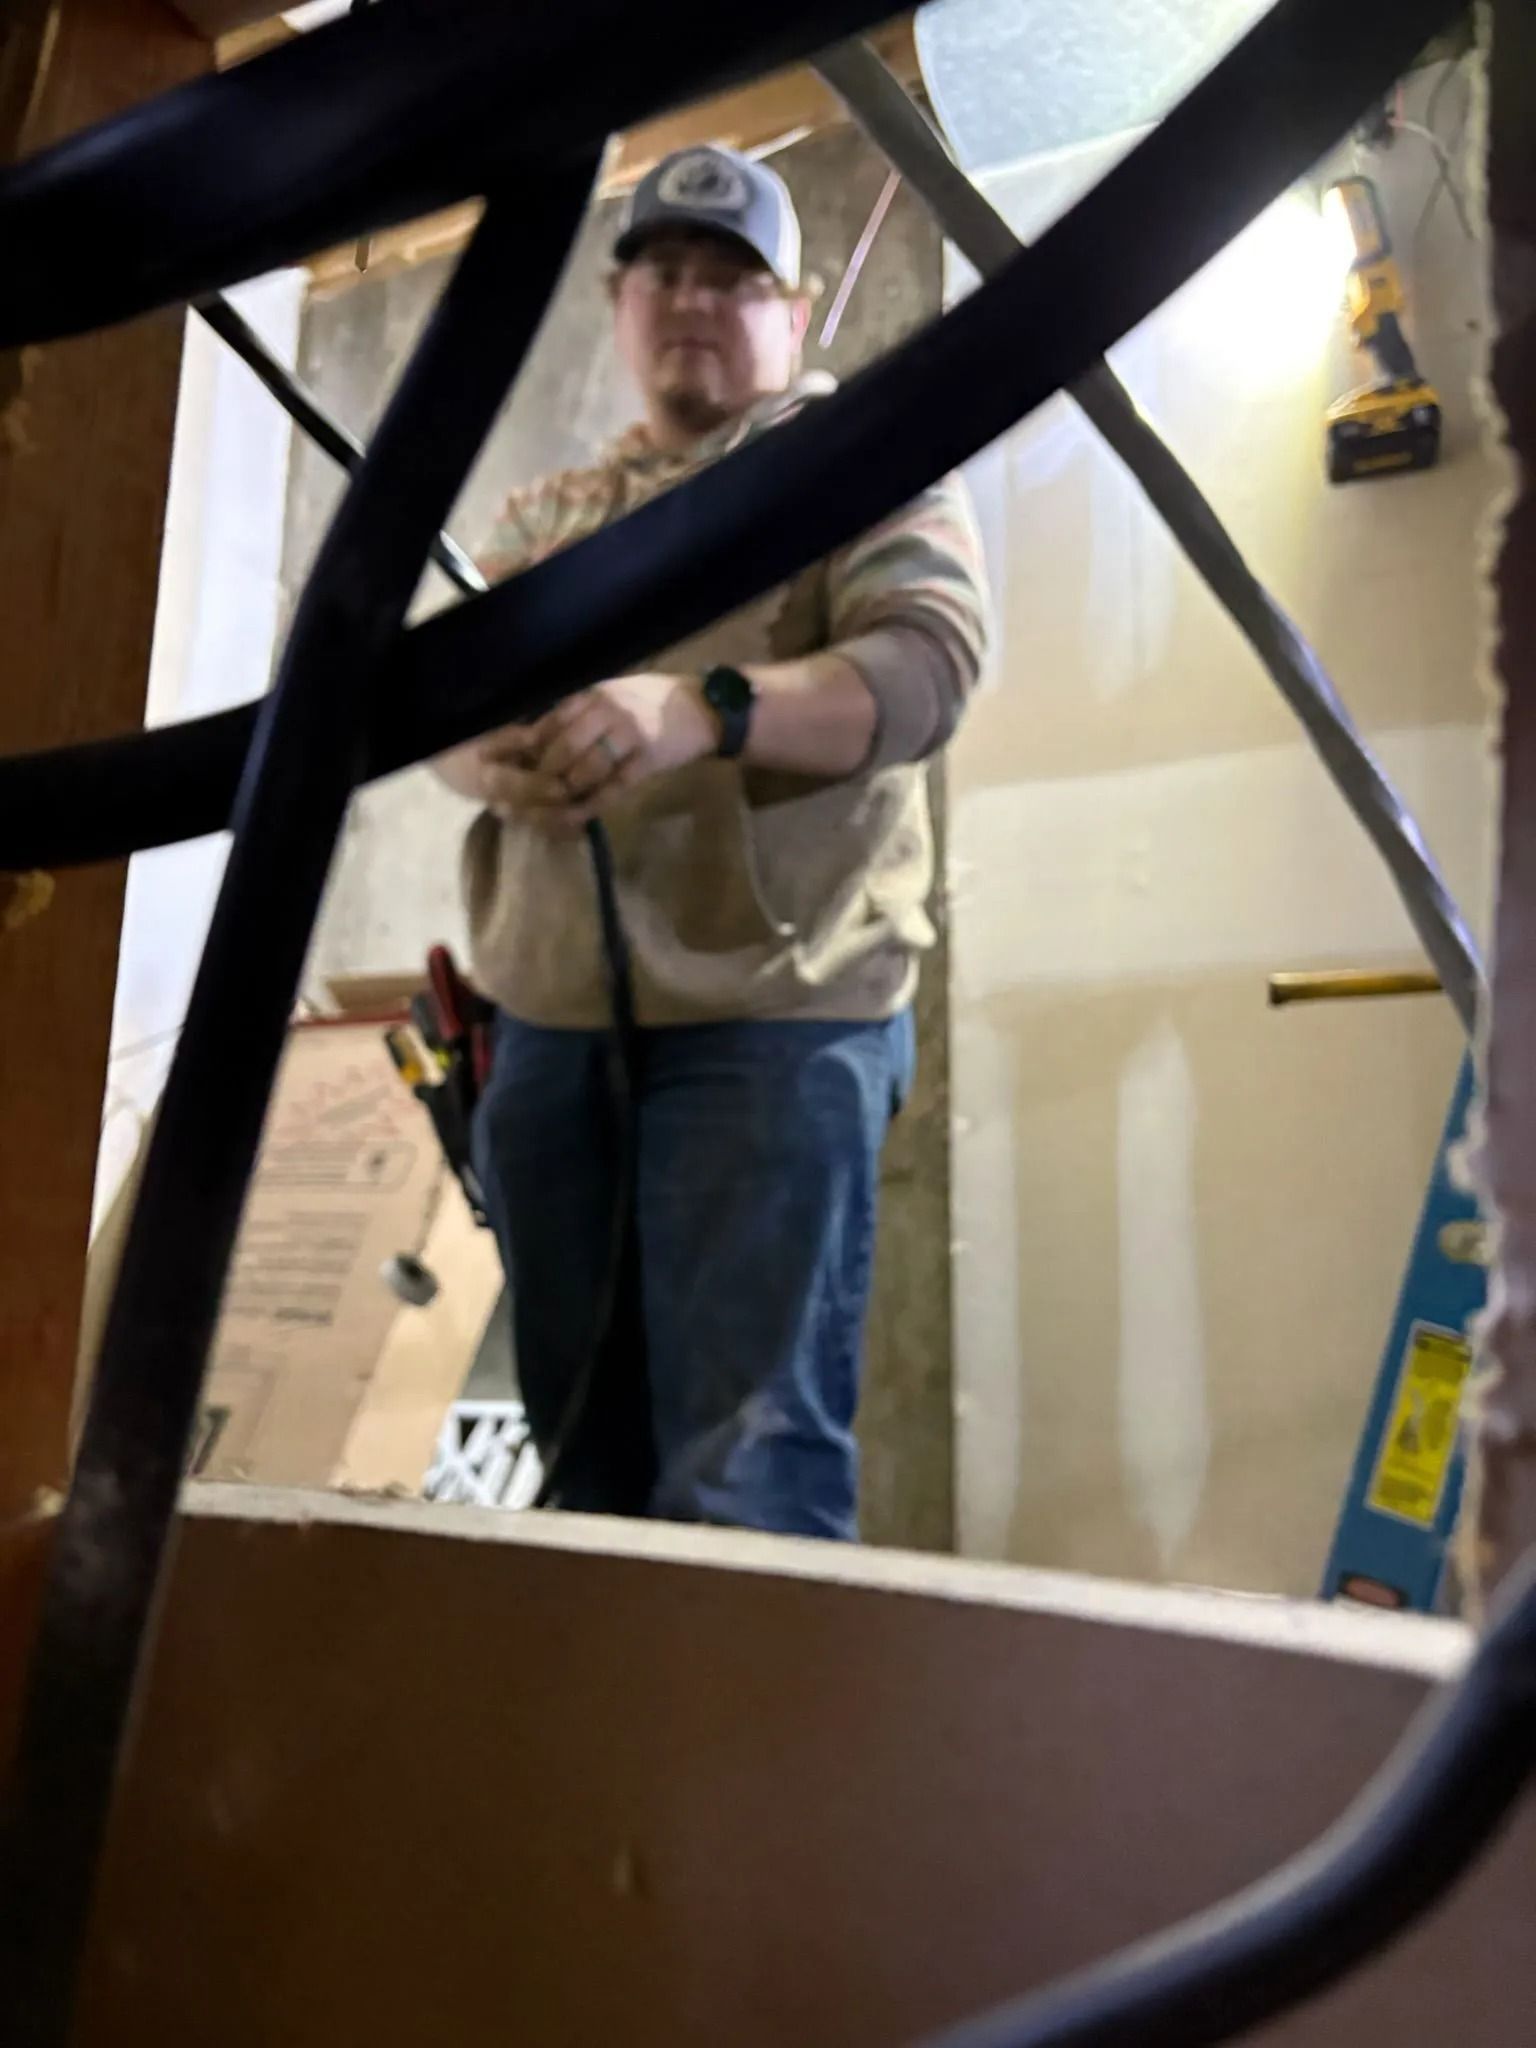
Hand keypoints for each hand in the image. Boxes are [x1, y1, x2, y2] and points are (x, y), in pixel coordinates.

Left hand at [525, 674, 718, 822]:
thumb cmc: (654, 701)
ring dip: (567, 791)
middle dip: (545, 774)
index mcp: (596, 694)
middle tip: (533, 793)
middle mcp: (609, 711)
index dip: (533, 748)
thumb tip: (541, 738)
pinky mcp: (647, 761)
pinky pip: (613, 787)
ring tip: (554, 805)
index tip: (521, 767)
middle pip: (565, 747)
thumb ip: (583, 712)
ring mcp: (629, 736)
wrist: (703, 708)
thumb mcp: (615, 695)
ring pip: (586, 769)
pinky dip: (593, 804)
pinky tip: (578, 816)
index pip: (553, 721)